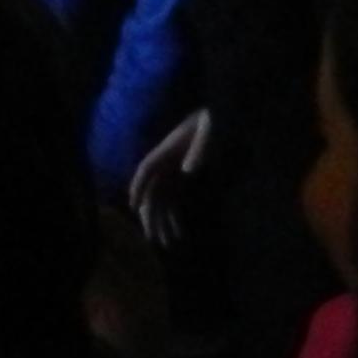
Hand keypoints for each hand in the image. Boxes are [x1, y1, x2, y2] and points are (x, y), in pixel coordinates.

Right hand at [127, 107, 214, 246]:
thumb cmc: (215, 119)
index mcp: (168, 149)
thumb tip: (186, 172)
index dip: (138, 187)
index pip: (146, 168)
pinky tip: (178, 232)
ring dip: (161, 221)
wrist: (223, 113)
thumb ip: (199, 148)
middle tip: (153, 239)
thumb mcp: (210, 129)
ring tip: (167, 243)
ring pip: (161, 200)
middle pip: (151, 191)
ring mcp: (174, 172)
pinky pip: (174, 201)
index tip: (133, 206)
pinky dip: (173, 217)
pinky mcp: (184, 180)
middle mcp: (166, 163)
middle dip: (150, 215)